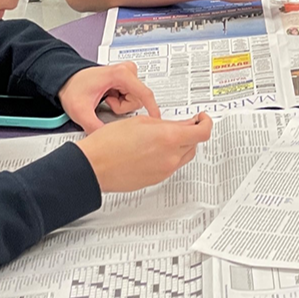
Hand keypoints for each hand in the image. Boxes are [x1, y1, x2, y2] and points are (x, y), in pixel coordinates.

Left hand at [56, 63, 159, 130]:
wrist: (67, 79)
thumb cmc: (73, 87)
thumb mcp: (80, 111)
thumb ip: (94, 127)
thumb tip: (107, 141)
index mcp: (120, 74)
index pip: (144, 94)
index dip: (152, 110)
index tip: (157, 121)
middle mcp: (128, 71)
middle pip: (138, 99)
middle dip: (122, 107)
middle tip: (107, 102)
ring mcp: (129, 74)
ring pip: (136, 100)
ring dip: (121, 105)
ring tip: (106, 99)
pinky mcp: (128, 79)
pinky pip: (132, 97)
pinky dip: (120, 101)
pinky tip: (109, 96)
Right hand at [76, 113, 213, 192]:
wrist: (92, 166)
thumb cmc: (108, 143)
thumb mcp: (140, 122)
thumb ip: (165, 123)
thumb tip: (180, 124)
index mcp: (169, 138)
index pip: (203, 132)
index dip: (206, 123)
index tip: (202, 118)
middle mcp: (171, 157)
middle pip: (195, 143)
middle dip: (191, 132)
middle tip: (182, 124)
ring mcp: (165, 170)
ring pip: (184, 156)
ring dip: (181, 145)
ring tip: (164, 136)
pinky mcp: (156, 179)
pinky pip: (171, 166)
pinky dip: (169, 156)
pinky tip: (154, 149)